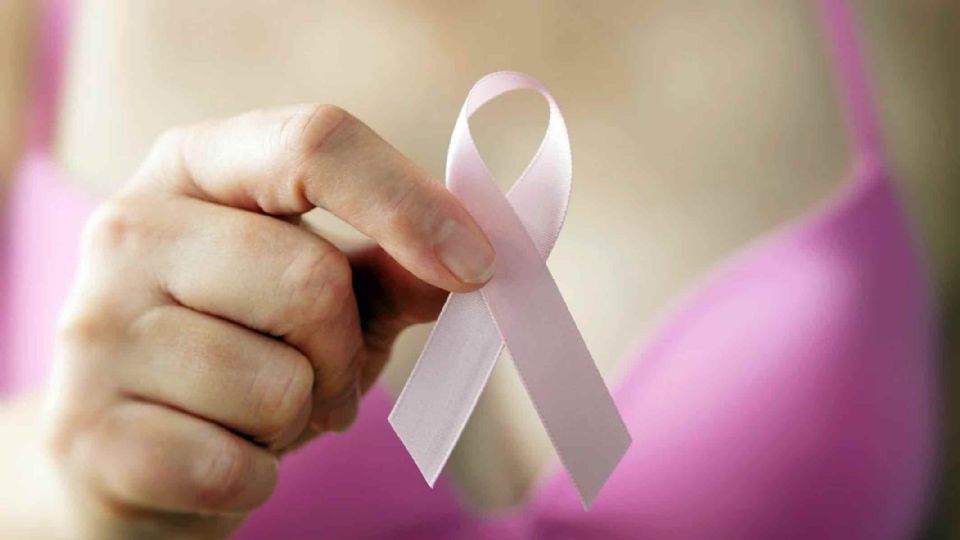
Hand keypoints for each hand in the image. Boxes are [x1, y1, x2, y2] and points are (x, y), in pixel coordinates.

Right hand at [45, 105, 494, 537]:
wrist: (127, 454)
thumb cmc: (239, 356)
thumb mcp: (320, 299)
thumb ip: (391, 268)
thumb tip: (469, 261)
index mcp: (193, 169)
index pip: (313, 143)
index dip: (410, 203)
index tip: (478, 266)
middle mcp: (128, 229)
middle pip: (311, 279)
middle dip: (343, 352)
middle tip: (320, 379)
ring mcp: (92, 330)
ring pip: (278, 383)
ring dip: (298, 419)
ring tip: (254, 416)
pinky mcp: (86, 432)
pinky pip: (235, 465)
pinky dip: (255, 478)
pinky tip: (218, 458)